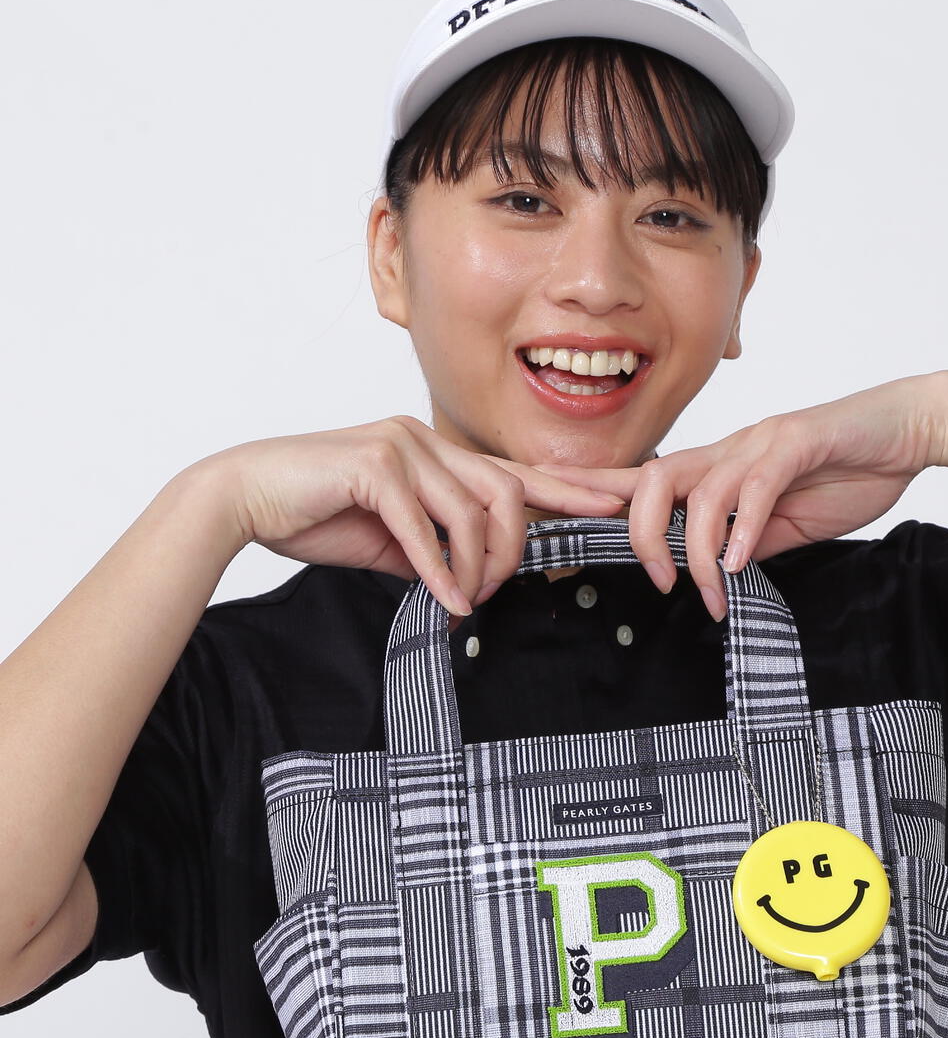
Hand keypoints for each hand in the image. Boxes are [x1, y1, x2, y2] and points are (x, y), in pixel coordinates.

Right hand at [198, 414, 626, 616]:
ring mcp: (401, 446)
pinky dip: (440, 569)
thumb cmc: (313, 514)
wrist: (244, 497)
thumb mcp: (390, 542)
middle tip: (494, 591)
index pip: (516, 472)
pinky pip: (426, 525)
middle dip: (516, 549)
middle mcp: (425, 440)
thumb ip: (435, 551)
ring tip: (464, 597)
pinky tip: (446, 598)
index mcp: (436, 452)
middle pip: (509, 492)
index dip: (570, 489)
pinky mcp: (373, 465)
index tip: (614, 507)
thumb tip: (468, 582)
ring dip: (478, 565)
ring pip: (474, 509)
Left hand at [533, 372, 947, 619]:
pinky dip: (743, 529)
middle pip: (650, 482)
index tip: (551, 520)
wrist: (906, 430)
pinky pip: (755, 488)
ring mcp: (759, 443)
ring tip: (711, 589)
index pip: (639, 481)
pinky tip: (743, 564)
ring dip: (697, 550)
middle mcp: (727, 450)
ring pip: (698, 490)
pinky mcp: (797, 443)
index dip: (590, 496)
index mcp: (716, 468)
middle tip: (664, 583)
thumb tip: (712, 574)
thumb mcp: (784, 525)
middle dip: (640, 536)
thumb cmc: (846, 472)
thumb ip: (744, 543)